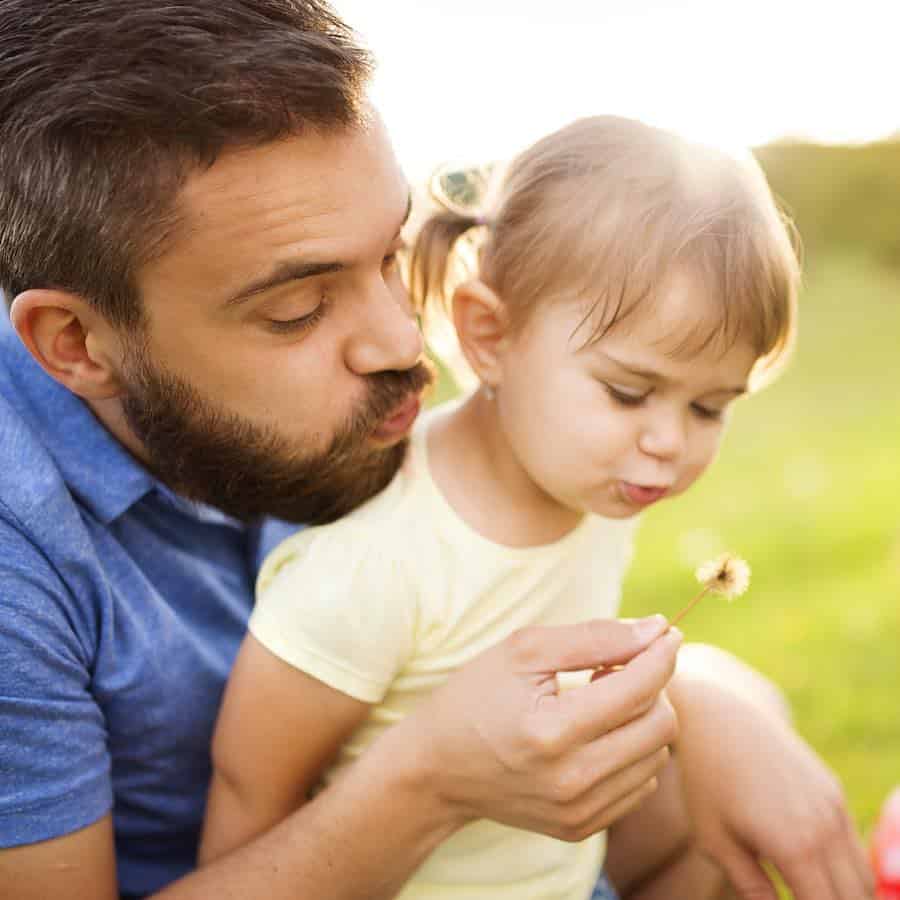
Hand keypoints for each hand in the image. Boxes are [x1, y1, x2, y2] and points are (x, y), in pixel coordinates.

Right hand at [397, 616, 681, 840]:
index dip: (660, 653)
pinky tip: (594, 732)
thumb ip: (594, 637)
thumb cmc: (477, 695)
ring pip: (656, 755)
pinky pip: (640, 785)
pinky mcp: (581, 827)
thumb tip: (657, 629)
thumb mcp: (525, 650)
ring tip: (599, 699)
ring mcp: (578, 811)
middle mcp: (571, 780)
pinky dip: (630, 751)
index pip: (639, 689)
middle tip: (616, 666)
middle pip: (660, 726)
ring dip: (641, 718)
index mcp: (552, 731)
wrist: (436, 767)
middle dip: (652, 686)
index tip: (665, 632)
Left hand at [670, 656, 873, 899]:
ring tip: (806, 891)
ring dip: (844, 894)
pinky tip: (815, 873)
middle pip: (854, 898)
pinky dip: (845, 869)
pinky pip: (854, 845)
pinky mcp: (834, 790)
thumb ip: (750, 887)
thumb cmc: (706, 780)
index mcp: (795, 846)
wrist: (718, 715)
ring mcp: (834, 805)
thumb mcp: (715, 841)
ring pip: (862, 876)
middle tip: (798, 898)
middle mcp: (825, 827)